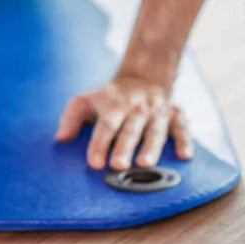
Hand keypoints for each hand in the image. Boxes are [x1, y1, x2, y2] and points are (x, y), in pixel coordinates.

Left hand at [54, 74, 192, 169]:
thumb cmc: (109, 98)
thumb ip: (70, 118)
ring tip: (145, 164)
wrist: (143, 77)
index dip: (99, 144)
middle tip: (118, 166)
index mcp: (113, 103)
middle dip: (124, 147)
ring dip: (151, 146)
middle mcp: (137, 107)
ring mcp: (157, 110)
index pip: (106, 124)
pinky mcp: (175, 114)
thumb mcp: (85, 101)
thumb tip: (60, 139)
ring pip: (156, 129)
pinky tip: (184, 155)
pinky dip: (184, 140)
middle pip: (131, 128)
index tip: (94, 162)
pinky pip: (182, 127)